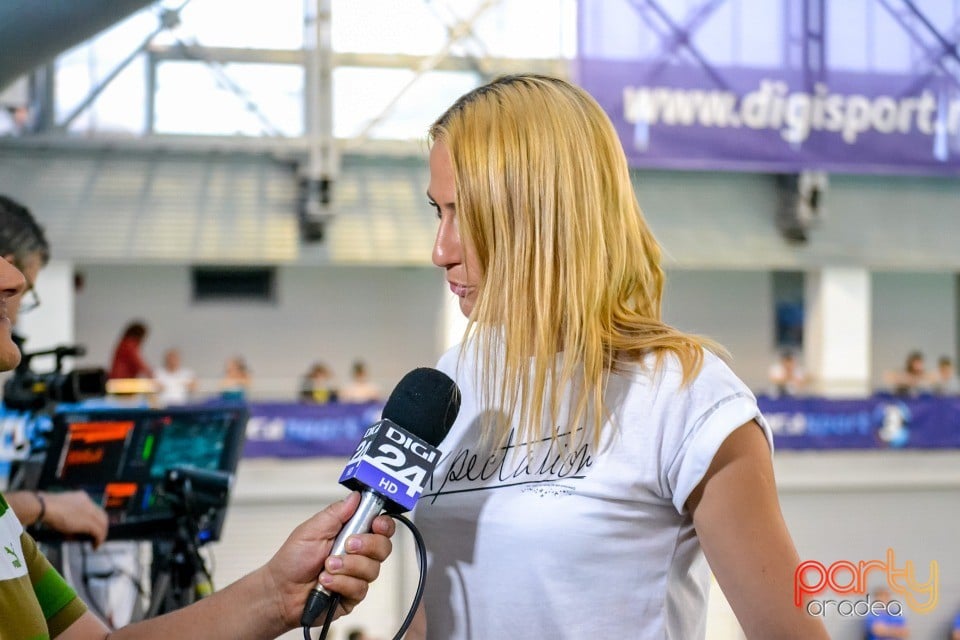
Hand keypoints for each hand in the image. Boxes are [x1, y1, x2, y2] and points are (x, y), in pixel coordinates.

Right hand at [40, 490, 108, 547]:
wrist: (44, 507)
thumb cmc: (45, 509)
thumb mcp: (61, 510)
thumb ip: (69, 517)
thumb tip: (71, 531)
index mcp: (82, 497)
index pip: (95, 509)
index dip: (95, 519)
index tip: (92, 528)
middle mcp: (89, 503)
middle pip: (102, 516)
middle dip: (101, 527)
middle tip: (97, 537)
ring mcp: (90, 512)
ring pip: (103, 524)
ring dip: (101, 535)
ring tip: (96, 543)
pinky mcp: (88, 522)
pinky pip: (99, 532)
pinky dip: (99, 540)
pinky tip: (95, 545)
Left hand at [262, 491, 395, 628]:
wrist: (280, 592)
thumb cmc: (292, 561)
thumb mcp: (311, 530)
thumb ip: (335, 513)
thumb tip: (355, 497)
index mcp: (350, 533)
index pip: (380, 526)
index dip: (384, 524)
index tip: (377, 524)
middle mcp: (358, 554)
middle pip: (383, 547)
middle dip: (366, 545)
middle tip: (348, 545)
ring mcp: (356, 575)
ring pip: (373, 569)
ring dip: (348, 566)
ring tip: (327, 566)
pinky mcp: (353, 594)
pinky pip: (360, 588)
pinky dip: (341, 582)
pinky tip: (326, 581)